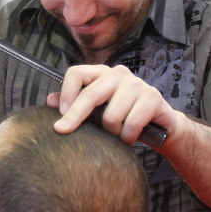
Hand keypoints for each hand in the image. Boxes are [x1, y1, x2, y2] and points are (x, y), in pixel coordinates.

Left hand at [47, 64, 179, 145]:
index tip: (61, 115)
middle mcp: (118, 74)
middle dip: (76, 116)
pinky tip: (129, 138)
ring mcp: (137, 84)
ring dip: (112, 133)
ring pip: (112, 115)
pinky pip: (132, 123)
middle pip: (91, 94)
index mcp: (102, 74)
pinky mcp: (152, 97)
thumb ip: (75, 105)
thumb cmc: (124, 117)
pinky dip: (128, 136)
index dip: (66, 93)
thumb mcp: (97, 112)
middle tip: (64, 131)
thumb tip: (50, 100)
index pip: (76, 73)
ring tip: (116, 136)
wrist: (160, 126)